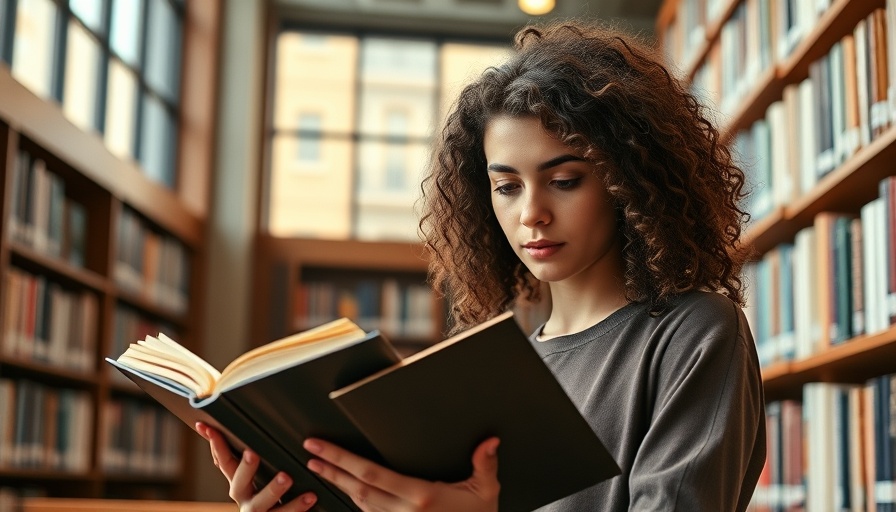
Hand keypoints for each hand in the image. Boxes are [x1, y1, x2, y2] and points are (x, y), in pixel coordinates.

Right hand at [197, 422, 317, 511]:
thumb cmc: (273, 501)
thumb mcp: (262, 481)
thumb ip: (258, 462)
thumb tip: (260, 421)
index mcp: (241, 487)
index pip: (224, 463)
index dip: (216, 445)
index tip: (206, 426)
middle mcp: (246, 501)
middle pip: (238, 485)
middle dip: (245, 468)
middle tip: (252, 453)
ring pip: (261, 504)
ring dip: (273, 489)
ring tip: (287, 477)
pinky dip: (298, 507)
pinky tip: (310, 496)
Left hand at [303, 436, 500, 511]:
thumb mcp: (487, 491)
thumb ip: (485, 464)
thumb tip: (490, 441)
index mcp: (421, 496)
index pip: (371, 474)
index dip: (341, 460)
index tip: (321, 449)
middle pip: (357, 488)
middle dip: (331, 470)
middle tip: (311, 454)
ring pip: (360, 505)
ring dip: (339, 486)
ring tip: (321, 469)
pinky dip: (356, 503)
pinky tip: (347, 491)